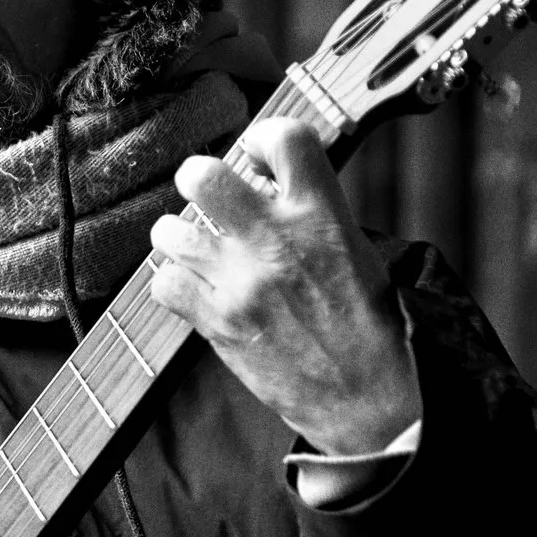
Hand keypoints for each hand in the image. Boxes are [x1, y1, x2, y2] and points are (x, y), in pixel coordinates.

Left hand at [147, 117, 419, 455]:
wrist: (371, 398)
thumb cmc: (373, 327)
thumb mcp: (360, 254)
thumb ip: (316, 217)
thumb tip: (275, 187)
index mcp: (323, 216)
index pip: (284, 138)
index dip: (262, 139)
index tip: (259, 158)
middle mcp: (276, 240)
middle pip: (202, 175)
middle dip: (198, 179)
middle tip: (208, 199)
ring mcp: (241, 282)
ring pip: (170, 230)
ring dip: (178, 236)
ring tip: (195, 248)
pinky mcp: (219, 323)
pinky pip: (164, 283)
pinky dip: (172, 283)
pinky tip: (192, 288)